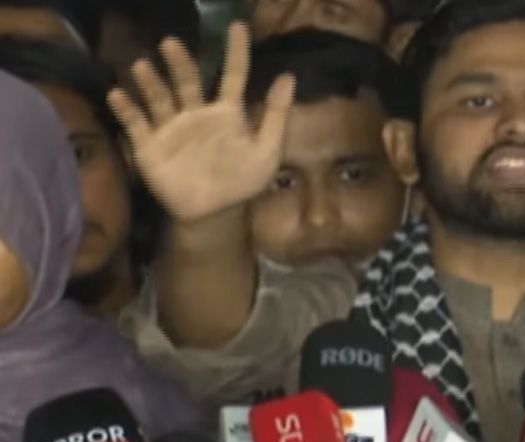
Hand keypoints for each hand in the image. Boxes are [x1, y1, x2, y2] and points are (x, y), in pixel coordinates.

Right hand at [108, 22, 294, 221]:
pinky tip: (117, 94)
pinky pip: (136, 123)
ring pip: (160, 97)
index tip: (237, 26)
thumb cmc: (242, 182)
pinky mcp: (150, 145)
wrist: (212, 214)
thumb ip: (275, 115)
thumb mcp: (267, 151)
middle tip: (171, 43)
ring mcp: (172, 127)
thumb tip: (288, 76)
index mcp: (227, 114)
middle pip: (188, 81)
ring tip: (142, 65)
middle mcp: (196, 113)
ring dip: (151, 82)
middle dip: (180, 62)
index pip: (233, 75)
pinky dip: (126, 109)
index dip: (236, 51)